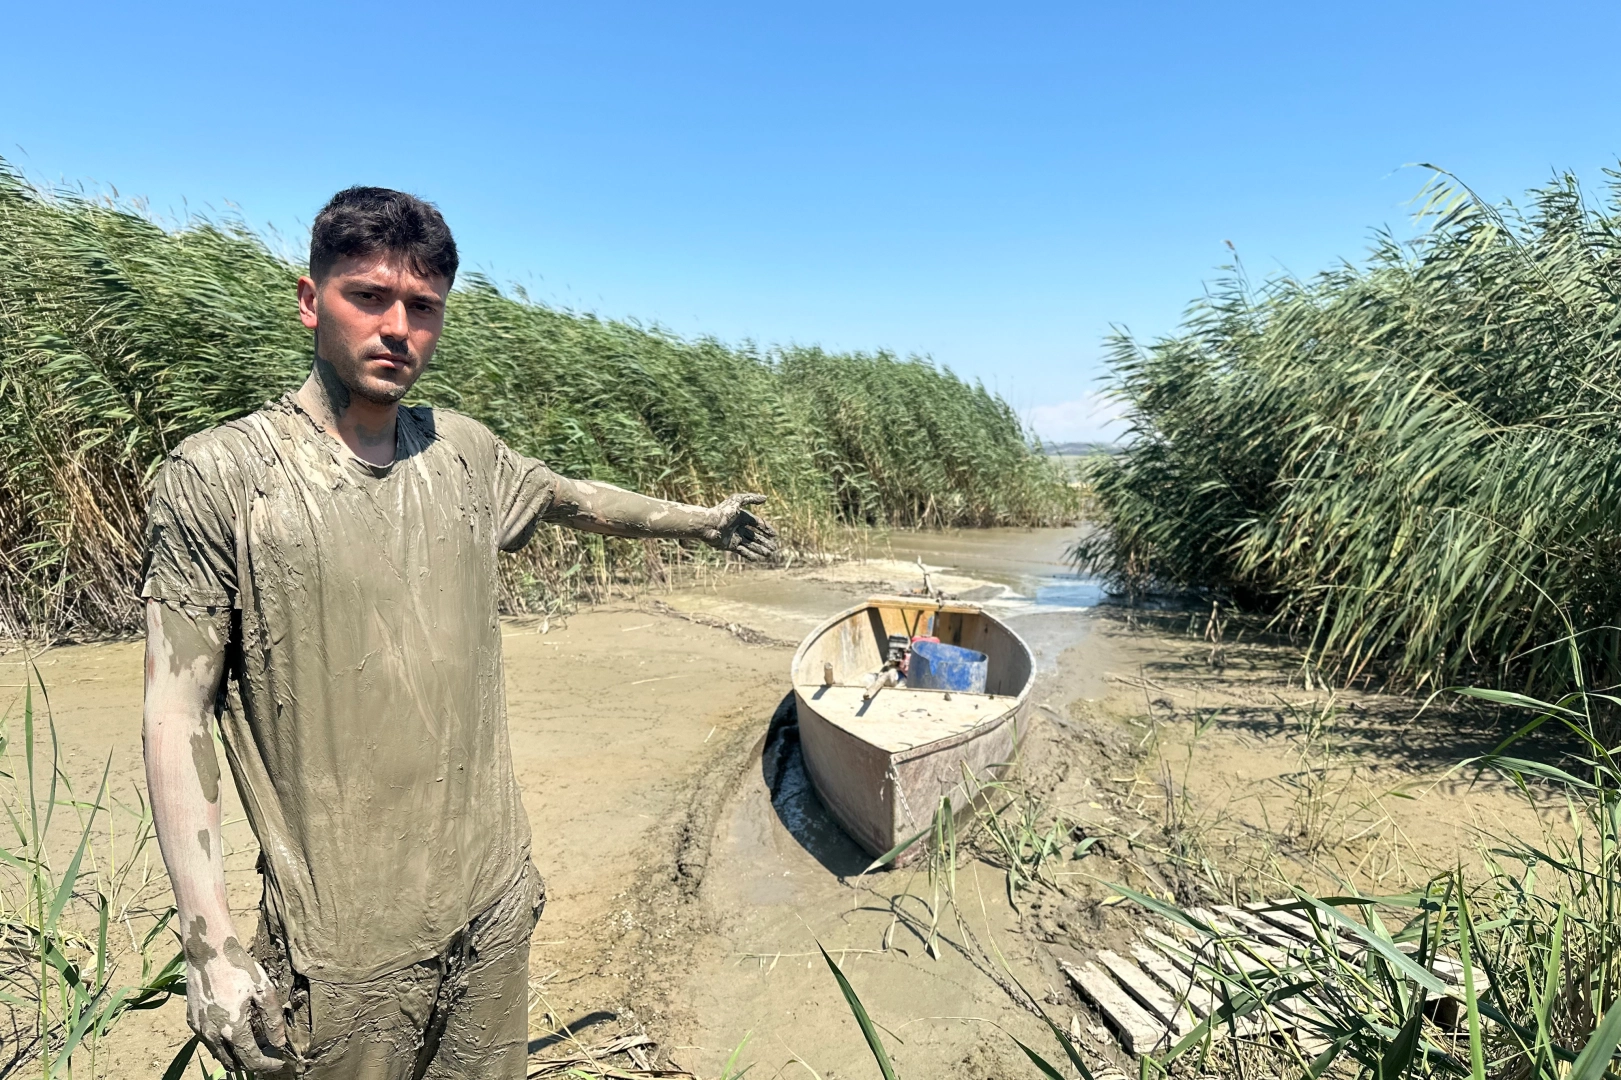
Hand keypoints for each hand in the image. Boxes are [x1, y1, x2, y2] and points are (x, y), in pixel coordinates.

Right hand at [187, 943, 292, 1074]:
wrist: (209, 953)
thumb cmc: (239, 969)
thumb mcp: (263, 991)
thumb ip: (273, 1019)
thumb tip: (279, 1043)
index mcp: (232, 1029)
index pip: (251, 1059)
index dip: (267, 1064)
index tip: (279, 1061)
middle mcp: (213, 1035)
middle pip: (234, 1062)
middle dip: (252, 1063)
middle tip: (267, 1055)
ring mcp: (200, 1030)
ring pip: (219, 1055)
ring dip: (236, 1056)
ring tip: (253, 1046)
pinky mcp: (192, 1022)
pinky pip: (208, 1043)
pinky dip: (222, 1045)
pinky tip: (234, 1034)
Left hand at [700, 493, 777, 560]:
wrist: (707, 524)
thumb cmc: (721, 512)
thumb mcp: (737, 501)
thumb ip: (751, 498)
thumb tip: (765, 498)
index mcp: (741, 517)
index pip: (756, 523)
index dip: (766, 529)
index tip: (774, 535)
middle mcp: (738, 527)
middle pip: (755, 535)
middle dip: (765, 541)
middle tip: (774, 547)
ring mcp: (734, 537)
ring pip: (750, 544)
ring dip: (760, 549)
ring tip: (770, 554)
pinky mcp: (729, 545)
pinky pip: (742, 551)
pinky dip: (750, 555)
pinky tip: (758, 558)